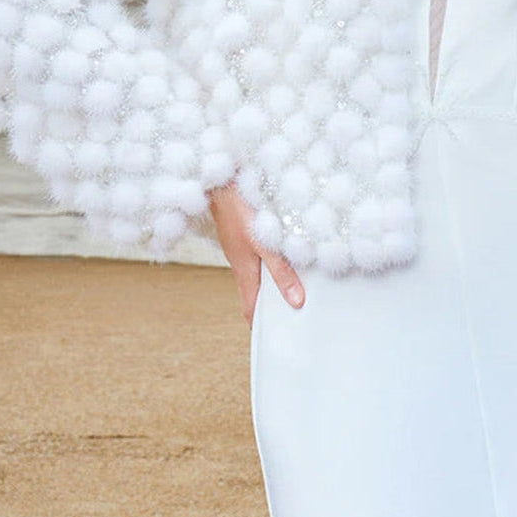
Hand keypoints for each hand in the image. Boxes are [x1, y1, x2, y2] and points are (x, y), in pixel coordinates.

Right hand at [207, 180, 304, 323]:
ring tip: (289, 287)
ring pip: (254, 272)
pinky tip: (279, 255)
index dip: (259, 323)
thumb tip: (296, 301)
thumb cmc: (239, 210)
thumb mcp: (265, 243)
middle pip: (252, 292)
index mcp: (243, 271)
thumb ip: (281, 271)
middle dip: (266, 305)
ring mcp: (238, 247)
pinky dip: (266, 262)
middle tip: (287, 314)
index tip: (271, 336)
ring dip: (268, 282)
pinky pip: (254, 255)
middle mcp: (239, 262)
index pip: (250, 307)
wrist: (219, 180)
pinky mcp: (240, 233)